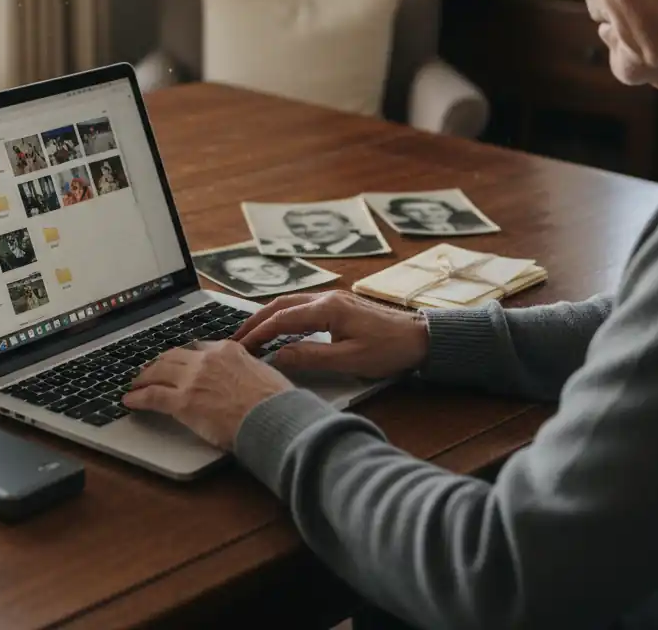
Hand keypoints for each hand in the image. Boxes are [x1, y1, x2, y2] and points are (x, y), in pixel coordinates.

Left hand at [122, 341, 292, 449]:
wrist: (273, 417)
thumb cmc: (276, 402)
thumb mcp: (264, 372)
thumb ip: (247, 370)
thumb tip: (245, 379)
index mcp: (228, 350)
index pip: (198, 348)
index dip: (184, 357)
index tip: (179, 362)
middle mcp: (207, 359)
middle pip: (172, 356)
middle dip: (158, 364)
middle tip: (150, 371)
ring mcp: (193, 379)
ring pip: (158, 372)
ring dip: (144, 378)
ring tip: (136, 384)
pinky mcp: (183, 402)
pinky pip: (152, 396)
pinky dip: (138, 398)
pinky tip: (130, 401)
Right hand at [232, 290, 429, 378]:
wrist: (422, 338)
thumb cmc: (390, 350)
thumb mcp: (349, 360)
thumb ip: (310, 357)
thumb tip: (277, 356)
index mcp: (328, 309)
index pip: (281, 319)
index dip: (257, 333)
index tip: (240, 348)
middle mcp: (327, 298)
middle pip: (280, 305)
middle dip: (255, 321)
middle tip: (235, 339)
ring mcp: (334, 299)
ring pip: (290, 304)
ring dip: (268, 317)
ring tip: (250, 334)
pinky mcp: (340, 305)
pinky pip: (302, 307)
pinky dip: (283, 317)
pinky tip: (278, 329)